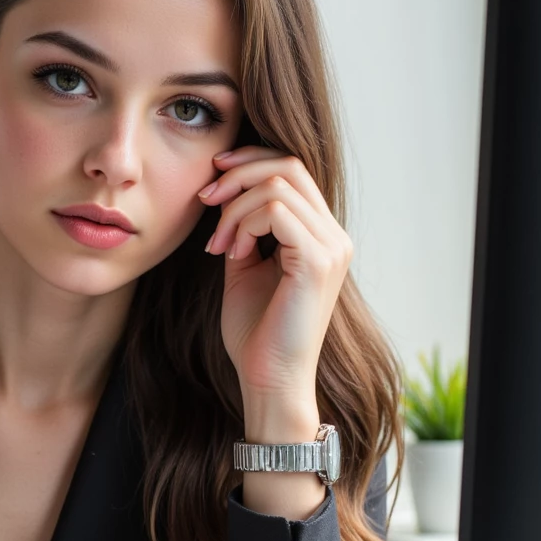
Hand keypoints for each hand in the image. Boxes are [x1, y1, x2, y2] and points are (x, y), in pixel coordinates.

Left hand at [198, 146, 352, 403]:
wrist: (268, 379)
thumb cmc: (256, 333)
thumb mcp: (244, 268)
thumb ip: (243, 229)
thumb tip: (225, 194)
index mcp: (321, 235)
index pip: (293, 170)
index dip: (250, 161)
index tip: (212, 176)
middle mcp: (335, 236)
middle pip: (288, 165)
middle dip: (238, 174)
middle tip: (205, 200)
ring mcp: (331, 247)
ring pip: (277, 185)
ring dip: (234, 208)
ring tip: (218, 245)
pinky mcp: (318, 261)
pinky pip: (276, 211)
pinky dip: (244, 224)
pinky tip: (231, 254)